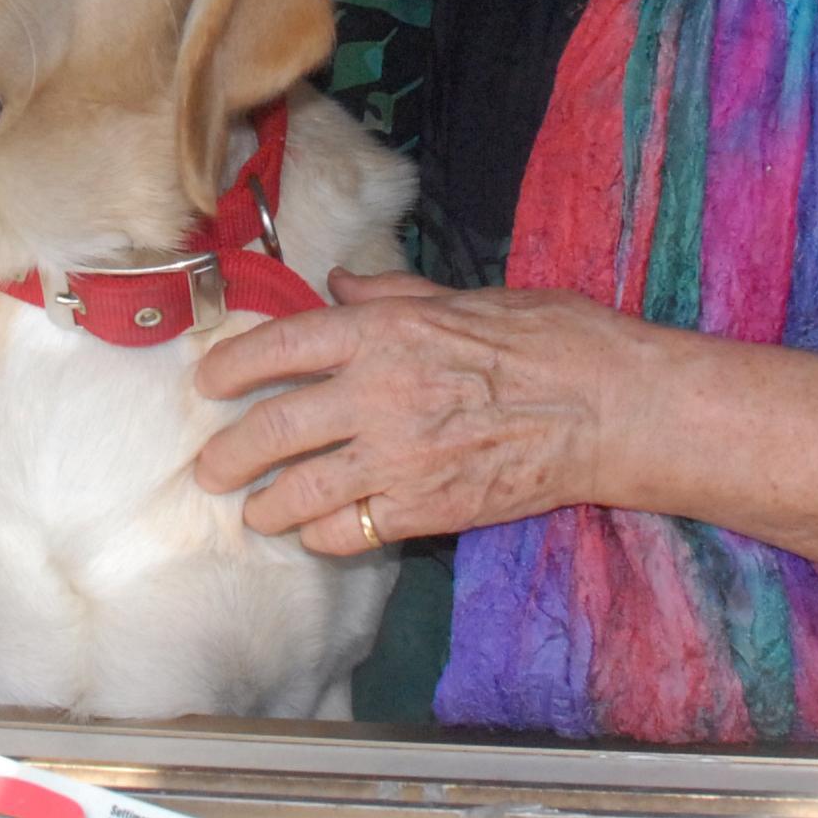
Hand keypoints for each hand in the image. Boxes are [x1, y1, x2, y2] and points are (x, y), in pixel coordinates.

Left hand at [192, 269, 661, 552]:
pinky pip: (347, 531)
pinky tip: (318, 532)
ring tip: (257, 511)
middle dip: (229, 454)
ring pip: (299, 490)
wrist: (609, 408)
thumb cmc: (551, 338)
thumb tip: (339, 282)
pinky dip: (322, 535)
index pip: (280, 346)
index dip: (232, 367)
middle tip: (211, 469)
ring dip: (266, 506)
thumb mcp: (466, 296)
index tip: (209, 384)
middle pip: (272, 429)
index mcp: (385, 329)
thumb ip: (393, 292)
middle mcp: (378, 391)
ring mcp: (398, 455)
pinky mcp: (425, 508)